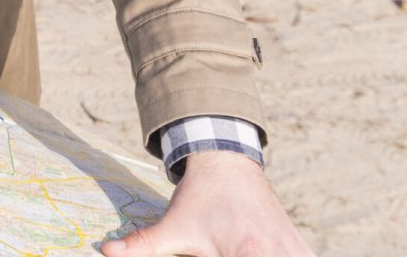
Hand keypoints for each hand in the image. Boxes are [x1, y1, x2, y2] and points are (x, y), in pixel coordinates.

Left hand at [101, 150, 313, 256]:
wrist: (226, 159)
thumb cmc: (199, 197)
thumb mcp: (172, 226)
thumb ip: (142, 246)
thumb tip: (105, 252)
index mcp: (249, 253)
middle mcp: (278, 251)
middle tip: (232, 252)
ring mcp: (294, 248)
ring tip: (251, 252)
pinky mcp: (300, 244)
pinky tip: (277, 255)